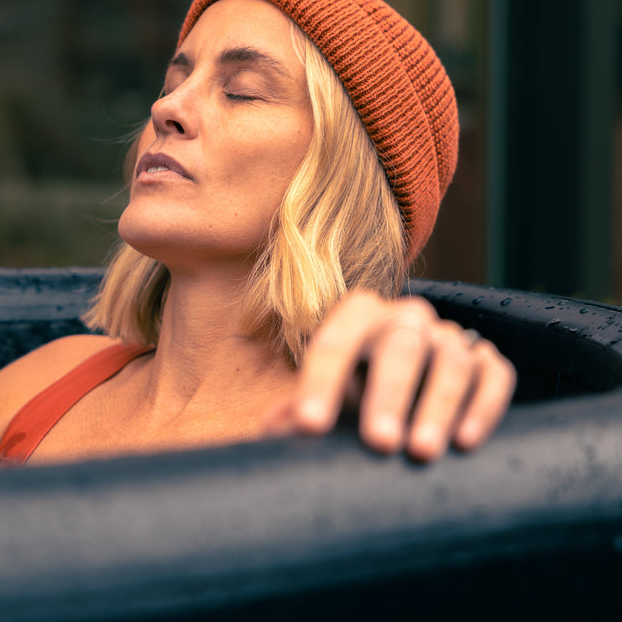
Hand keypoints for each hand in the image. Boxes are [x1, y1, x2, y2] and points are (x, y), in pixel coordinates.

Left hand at [264, 291, 515, 460]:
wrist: (408, 375)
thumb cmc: (356, 389)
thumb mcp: (326, 394)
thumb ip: (298, 409)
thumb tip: (273, 430)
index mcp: (358, 316)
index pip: (335, 340)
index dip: (319, 382)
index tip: (308, 427)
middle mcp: (406, 317)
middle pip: (400, 345)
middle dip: (388, 393)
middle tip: (379, 442)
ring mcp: (450, 336)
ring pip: (450, 359)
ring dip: (438, 405)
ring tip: (421, 452)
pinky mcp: (485, 360)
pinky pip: (494, 374)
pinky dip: (483, 405)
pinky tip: (465, 442)